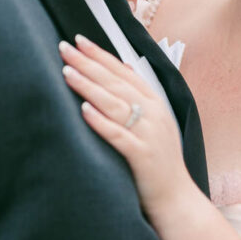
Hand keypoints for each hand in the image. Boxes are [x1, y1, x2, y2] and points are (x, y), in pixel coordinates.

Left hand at [59, 36, 195, 215]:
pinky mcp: (142, 156)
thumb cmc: (158, 161)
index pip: (124, 72)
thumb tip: (119, 69)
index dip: (101, 55)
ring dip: (89, 87)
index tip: (79, 41)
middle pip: (116, 83)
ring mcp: (149, 134)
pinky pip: (118, 135)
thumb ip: (137, 98)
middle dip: (89, 64)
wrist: (176, 198)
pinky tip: (84, 110)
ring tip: (67, 72)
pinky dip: (101, 122)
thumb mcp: (154, 123)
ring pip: (115, 104)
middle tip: (64, 48)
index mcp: (155, 103)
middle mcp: (153, 114)